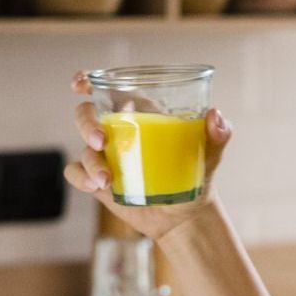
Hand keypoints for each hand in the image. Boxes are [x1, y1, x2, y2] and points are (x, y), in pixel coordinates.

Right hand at [64, 71, 234, 242]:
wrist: (187, 215)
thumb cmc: (197, 175)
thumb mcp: (211, 154)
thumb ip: (219, 134)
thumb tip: (215, 117)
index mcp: (141, 113)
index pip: (110, 88)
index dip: (89, 80)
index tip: (80, 84)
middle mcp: (118, 130)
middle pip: (86, 113)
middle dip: (86, 122)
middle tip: (100, 140)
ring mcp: (106, 155)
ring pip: (83, 147)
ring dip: (90, 161)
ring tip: (106, 180)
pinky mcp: (98, 180)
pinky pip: (76, 172)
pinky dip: (81, 177)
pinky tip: (97, 186)